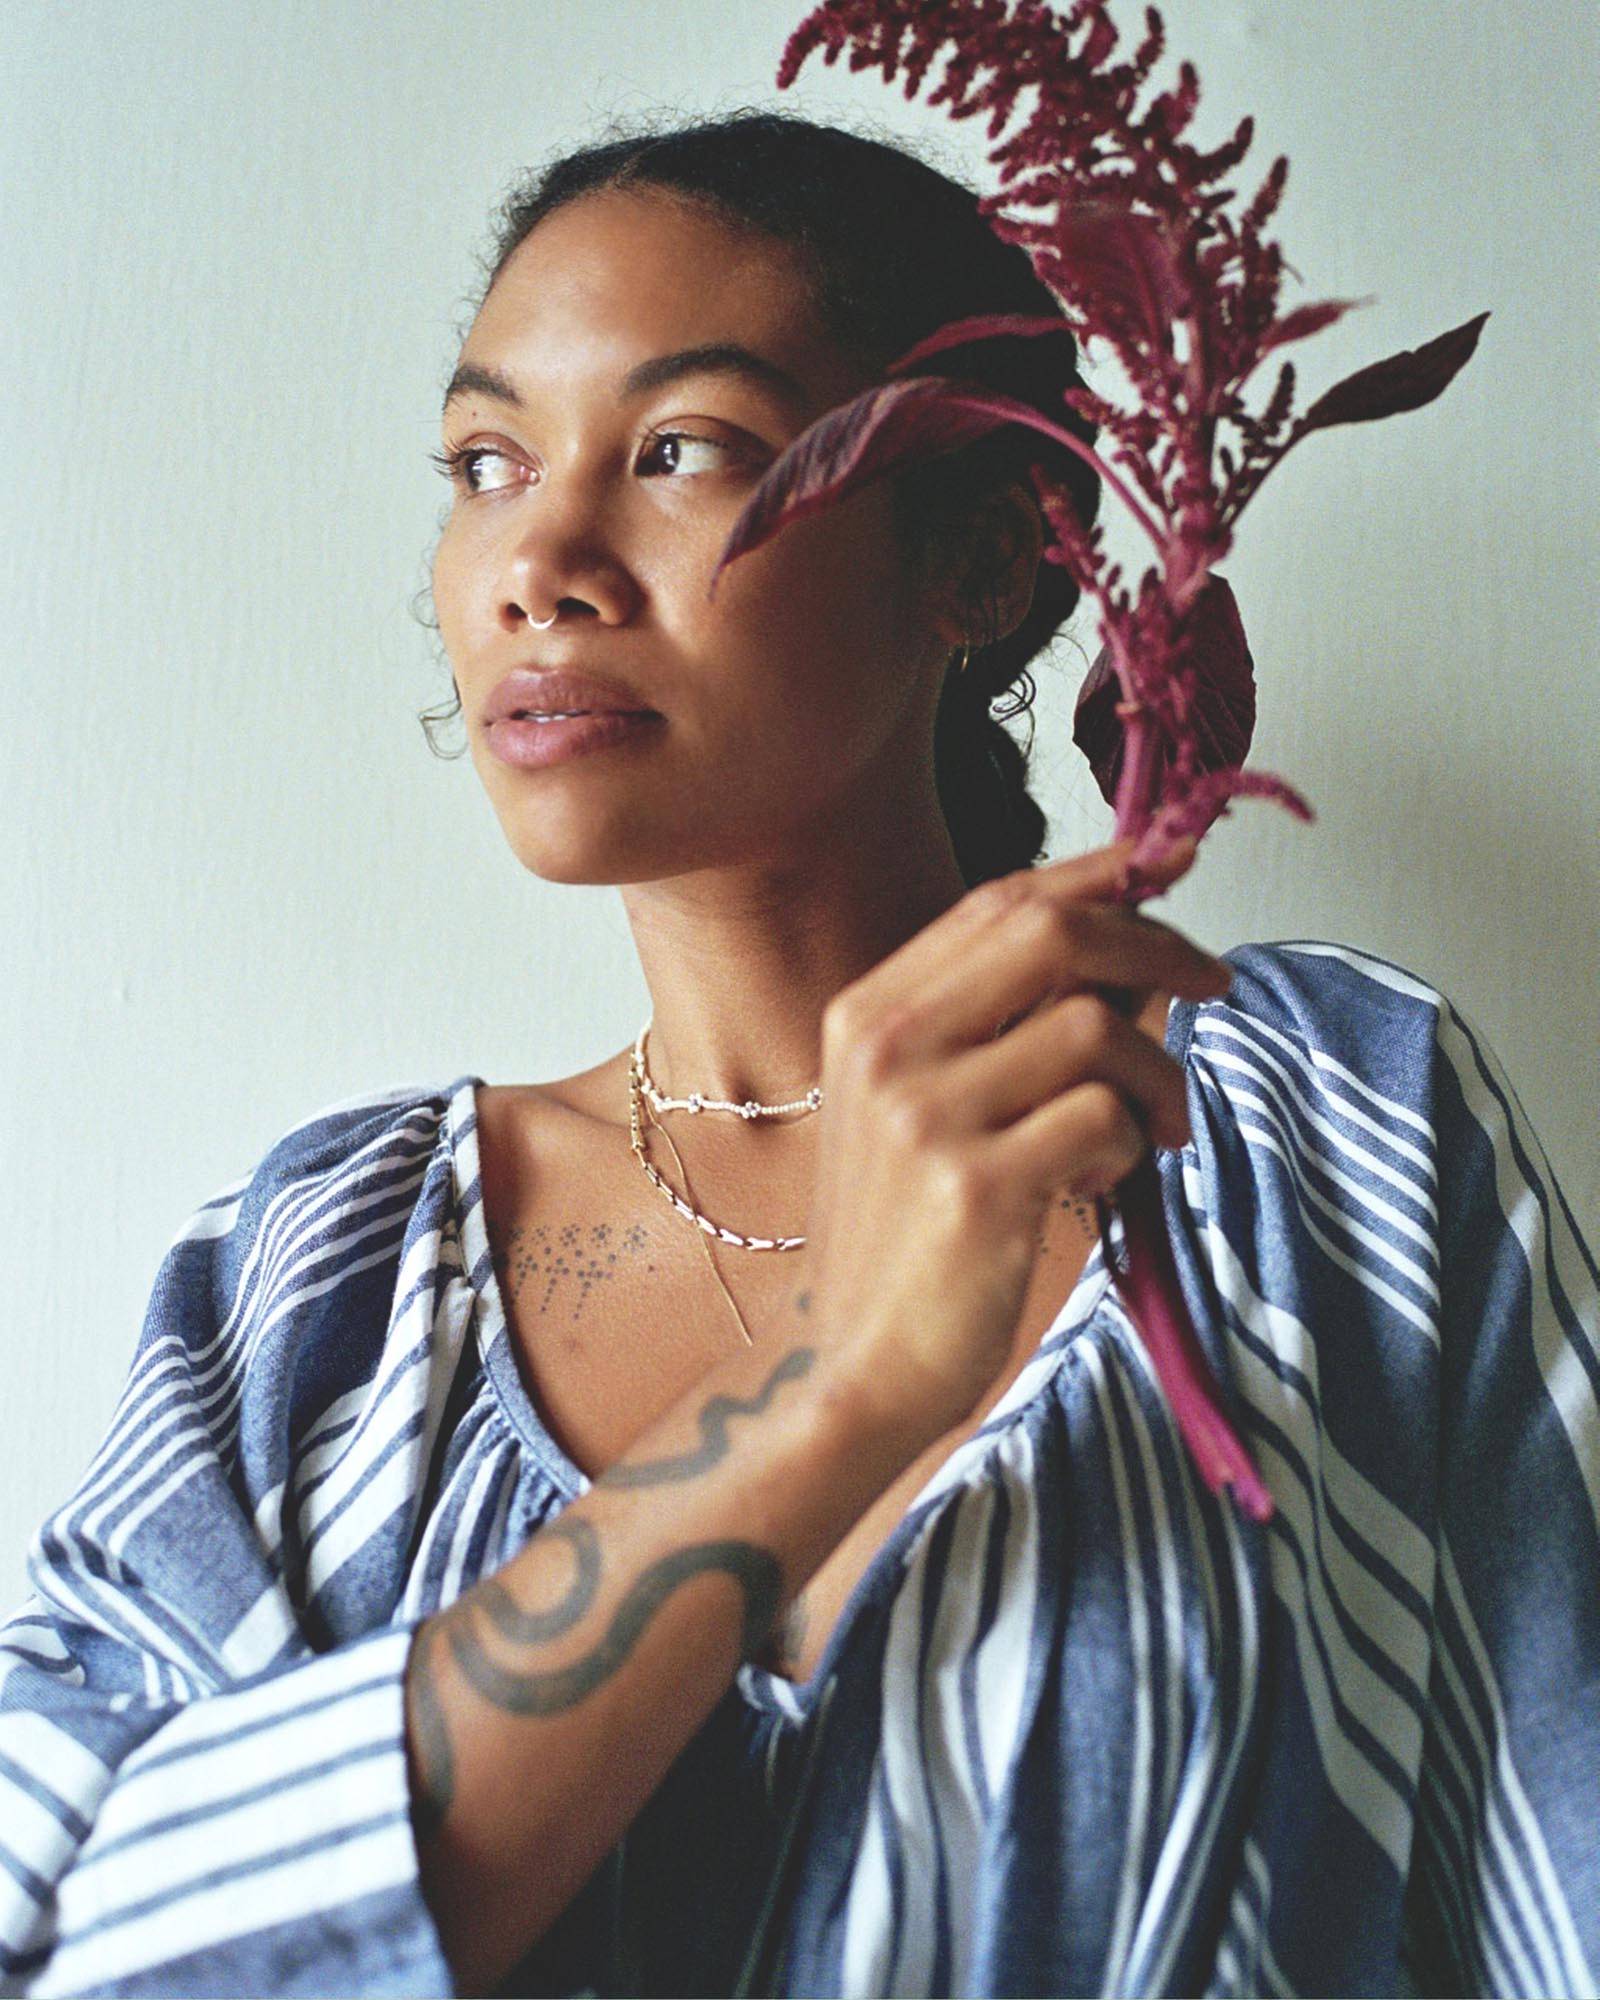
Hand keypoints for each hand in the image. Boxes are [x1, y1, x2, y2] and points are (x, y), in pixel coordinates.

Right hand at [802, 836, 1231, 1442]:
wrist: (860, 1367)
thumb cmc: (907, 1238)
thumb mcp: (925, 1108)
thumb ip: (1006, 1024)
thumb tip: (1135, 951)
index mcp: (868, 1013)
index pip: (1001, 902)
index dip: (1098, 875)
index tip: (1169, 863)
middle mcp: (889, 1048)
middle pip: (1054, 934)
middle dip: (1156, 947)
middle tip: (1212, 985)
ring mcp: (927, 1114)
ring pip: (1098, 1031)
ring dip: (1158, 1079)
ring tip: (1152, 1134)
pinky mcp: (978, 1186)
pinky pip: (1106, 1119)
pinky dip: (1133, 1147)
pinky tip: (1102, 1186)